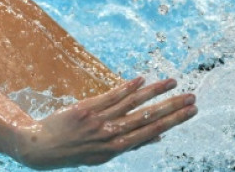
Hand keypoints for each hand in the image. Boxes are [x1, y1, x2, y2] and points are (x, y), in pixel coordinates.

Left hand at [14, 77, 196, 169]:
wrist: (42, 147)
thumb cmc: (76, 151)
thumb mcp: (104, 155)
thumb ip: (129, 143)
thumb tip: (157, 136)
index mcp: (118, 148)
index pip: (153, 131)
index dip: (174, 120)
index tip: (192, 111)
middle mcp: (111, 134)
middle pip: (148, 117)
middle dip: (172, 107)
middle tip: (192, 97)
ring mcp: (99, 121)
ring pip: (132, 104)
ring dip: (154, 92)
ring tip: (172, 82)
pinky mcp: (85, 108)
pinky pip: (110, 96)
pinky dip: (127, 88)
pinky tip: (141, 79)